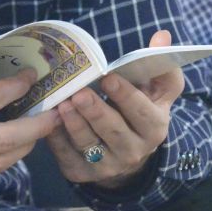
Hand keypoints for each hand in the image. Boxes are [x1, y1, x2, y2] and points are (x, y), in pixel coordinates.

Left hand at [45, 29, 184, 189]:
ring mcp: (108, 166)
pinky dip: (57, 140)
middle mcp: (134, 151)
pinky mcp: (83, 174)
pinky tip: (49, 122)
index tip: (108, 77)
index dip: (125, 95)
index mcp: (154, 128)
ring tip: (61, 104)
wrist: (129, 152)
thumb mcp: (157, 90)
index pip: (142, 112)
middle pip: (113, 131)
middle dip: (95, 111)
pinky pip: (68, 157)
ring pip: (89, 145)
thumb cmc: (142, 109)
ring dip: (74, 124)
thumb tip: (162, 36)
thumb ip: (160, 63)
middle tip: (78, 93)